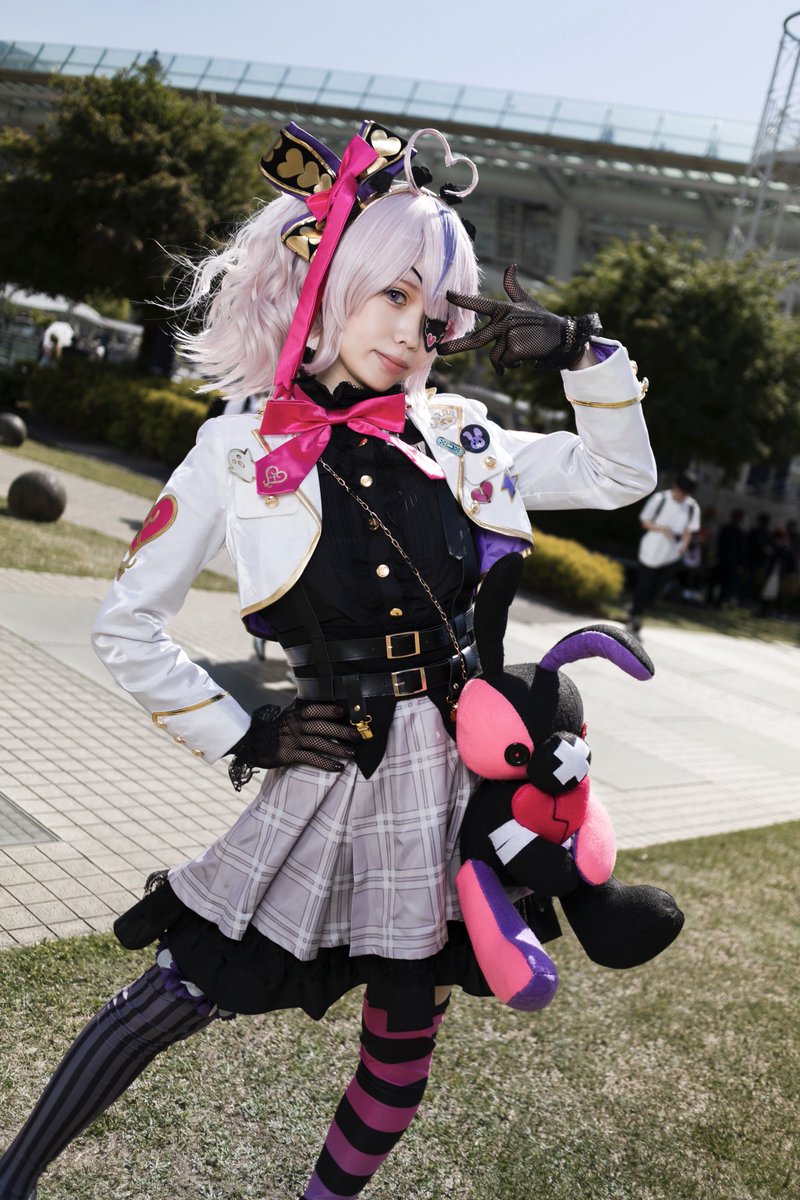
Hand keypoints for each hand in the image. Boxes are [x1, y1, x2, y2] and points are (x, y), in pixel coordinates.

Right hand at [228, 700, 359, 789]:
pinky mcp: (288, 755)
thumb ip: (302, 713)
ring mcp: (291, 740)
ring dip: (338, 749)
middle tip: (358, 736)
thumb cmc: (274, 730)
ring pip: (319, 744)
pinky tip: (338, 767)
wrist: (250, 744)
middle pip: (322, 727)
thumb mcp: (286, 717)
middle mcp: (294, 726)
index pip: (314, 710)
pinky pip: (311, 759)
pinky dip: (326, 763)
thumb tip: (324, 708)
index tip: (343, 712)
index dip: (328, 710)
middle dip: (341, 732)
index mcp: (294, 714)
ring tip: (353, 754)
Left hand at [441, 264, 601, 374]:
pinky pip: (506, 363)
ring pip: (495, 357)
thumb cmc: (541, 320)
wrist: (561, 337)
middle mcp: (504, 322)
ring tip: (520, 351)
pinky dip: (513, 364)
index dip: (463, 299)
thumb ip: (513, 287)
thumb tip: (510, 266)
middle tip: (440, 350)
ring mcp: (510, 336)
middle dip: (457, 346)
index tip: (447, 295)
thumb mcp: (526, 302)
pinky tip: (525, 358)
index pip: (480, 304)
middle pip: (476, 339)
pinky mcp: (516, 349)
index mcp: (504, 310)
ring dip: (505, 360)